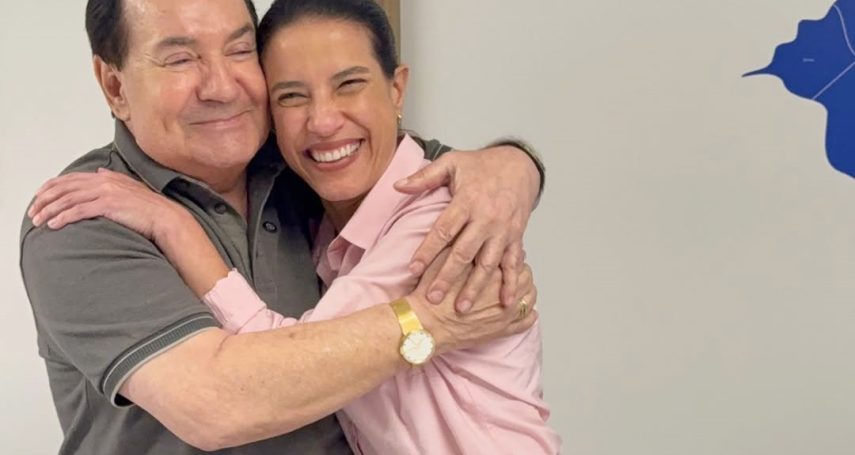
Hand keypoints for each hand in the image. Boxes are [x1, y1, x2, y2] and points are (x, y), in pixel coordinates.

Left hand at [28, 168, 188, 241]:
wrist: (166, 218)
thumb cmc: (149, 208)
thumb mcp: (129, 187)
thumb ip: (112, 178)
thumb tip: (98, 171)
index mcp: (106, 176)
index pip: (70, 179)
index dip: (50, 187)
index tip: (38, 197)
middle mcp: (104, 181)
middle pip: (65, 188)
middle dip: (44, 200)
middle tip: (33, 212)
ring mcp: (106, 192)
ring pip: (68, 199)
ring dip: (49, 210)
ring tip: (38, 221)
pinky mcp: (108, 205)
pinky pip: (79, 211)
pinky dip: (63, 217)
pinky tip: (53, 224)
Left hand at [395, 145, 540, 310]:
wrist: (520, 164)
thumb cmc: (482, 165)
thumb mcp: (451, 162)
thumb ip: (424, 176)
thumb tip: (397, 186)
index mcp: (467, 201)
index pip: (443, 230)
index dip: (427, 251)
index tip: (412, 270)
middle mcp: (485, 218)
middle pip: (463, 253)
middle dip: (447, 277)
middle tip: (432, 298)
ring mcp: (502, 230)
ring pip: (487, 264)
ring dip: (475, 287)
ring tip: (461, 309)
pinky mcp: (516, 237)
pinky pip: (513, 263)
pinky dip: (511, 283)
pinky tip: (507, 303)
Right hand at [406, 249, 537, 352]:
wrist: (425, 326)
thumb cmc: (431, 295)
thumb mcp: (440, 260)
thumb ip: (457, 244)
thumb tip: (467, 233)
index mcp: (489, 268)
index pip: (513, 256)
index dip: (513, 252)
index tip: (510, 252)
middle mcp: (502, 289)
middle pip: (525, 275)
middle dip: (524, 271)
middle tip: (520, 268)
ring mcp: (505, 312)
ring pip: (528, 297)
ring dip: (528, 291)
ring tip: (524, 289)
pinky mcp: (502, 330)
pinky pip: (525, 321)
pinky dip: (528, 316)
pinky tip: (529, 312)